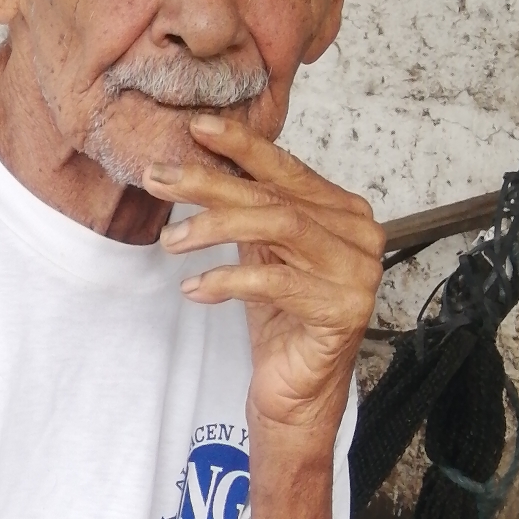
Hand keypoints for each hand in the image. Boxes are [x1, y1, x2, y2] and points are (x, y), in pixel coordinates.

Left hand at [150, 113, 381, 450]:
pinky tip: (193, 287)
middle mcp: (358, 234)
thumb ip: (248, 209)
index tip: (196, 128)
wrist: (298, 390)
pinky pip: (275, 282)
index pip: (286, 169)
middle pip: (275, 196)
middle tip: (159, 178)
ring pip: (277, 227)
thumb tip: (197, 161)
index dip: (242, 146)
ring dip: (214, 227)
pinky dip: (227, 280)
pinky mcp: (342, 309)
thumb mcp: (261, 252)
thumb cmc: (280, 318)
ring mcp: (356, 271)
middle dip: (210, 184)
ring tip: (170, 241)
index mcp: (342, 212)